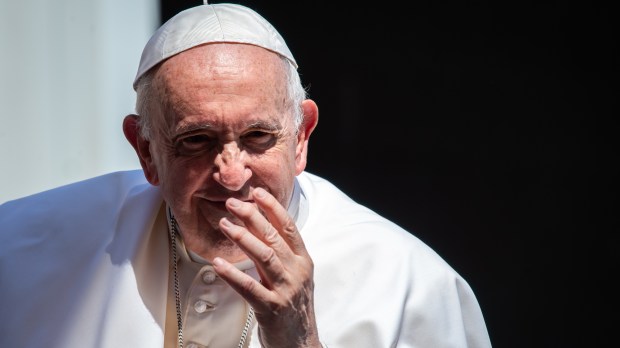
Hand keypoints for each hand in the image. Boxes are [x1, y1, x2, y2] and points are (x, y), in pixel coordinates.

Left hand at [212, 187, 320, 347]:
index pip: (289, 227)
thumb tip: (260, 227)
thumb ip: (281, 254)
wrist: (301, 343)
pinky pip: (250, 288)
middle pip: (273, 237)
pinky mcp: (272, 309)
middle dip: (252, 216)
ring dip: (242, 237)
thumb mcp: (294, 276)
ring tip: (224, 224)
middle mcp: (297, 272)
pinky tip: (218, 263)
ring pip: (264, 257)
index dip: (273, 207)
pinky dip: (233, 274)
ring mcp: (286, 290)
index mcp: (303, 261)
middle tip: (232, 203)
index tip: (256, 192)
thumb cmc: (293, 306)